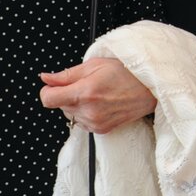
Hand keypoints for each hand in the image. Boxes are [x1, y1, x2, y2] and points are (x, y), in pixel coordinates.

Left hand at [39, 58, 156, 132]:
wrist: (149, 89)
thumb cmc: (126, 73)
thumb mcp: (95, 65)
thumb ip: (66, 74)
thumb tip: (46, 78)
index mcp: (85, 92)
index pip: (48, 99)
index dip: (48, 90)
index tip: (54, 85)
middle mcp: (89, 110)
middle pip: (59, 106)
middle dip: (66, 95)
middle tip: (86, 85)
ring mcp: (95, 122)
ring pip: (70, 114)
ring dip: (76, 105)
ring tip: (96, 94)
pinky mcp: (101, 130)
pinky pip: (81, 122)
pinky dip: (86, 113)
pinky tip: (100, 104)